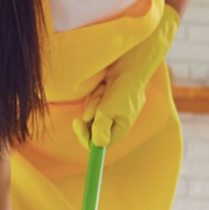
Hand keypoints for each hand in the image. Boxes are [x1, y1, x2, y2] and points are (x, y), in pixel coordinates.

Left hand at [76, 3, 179, 147]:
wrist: (130, 65)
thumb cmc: (124, 88)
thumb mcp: (110, 108)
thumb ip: (102, 126)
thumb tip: (97, 144)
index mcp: (120, 129)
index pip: (99, 144)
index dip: (86, 137)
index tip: (78, 124)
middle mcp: (115, 122)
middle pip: (92, 128)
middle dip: (92, 113)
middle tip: (95, 102)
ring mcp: (110, 110)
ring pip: (91, 113)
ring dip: (95, 101)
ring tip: (104, 89)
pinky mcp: (106, 100)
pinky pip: (93, 102)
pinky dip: (96, 94)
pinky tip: (104, 85)